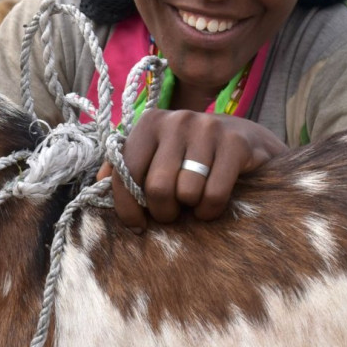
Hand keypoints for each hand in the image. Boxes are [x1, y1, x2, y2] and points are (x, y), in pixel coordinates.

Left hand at [98, 110, 286, 230]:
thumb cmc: (192, 155)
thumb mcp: (157, 154)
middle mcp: (177, 119)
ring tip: (194, 203)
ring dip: (191, 210)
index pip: (125, 172)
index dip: (127, 208)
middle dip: (163, 212)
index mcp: (150, 122)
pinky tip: (212, 206)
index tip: (137, 226)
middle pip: (157, 187)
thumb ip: (126, 166)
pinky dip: (211, 210)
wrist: (247, 141)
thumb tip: (99, 183)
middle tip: (172, 214)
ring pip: (187, 192)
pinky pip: (214, 194)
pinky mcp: (235, 143)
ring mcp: (208, 128)